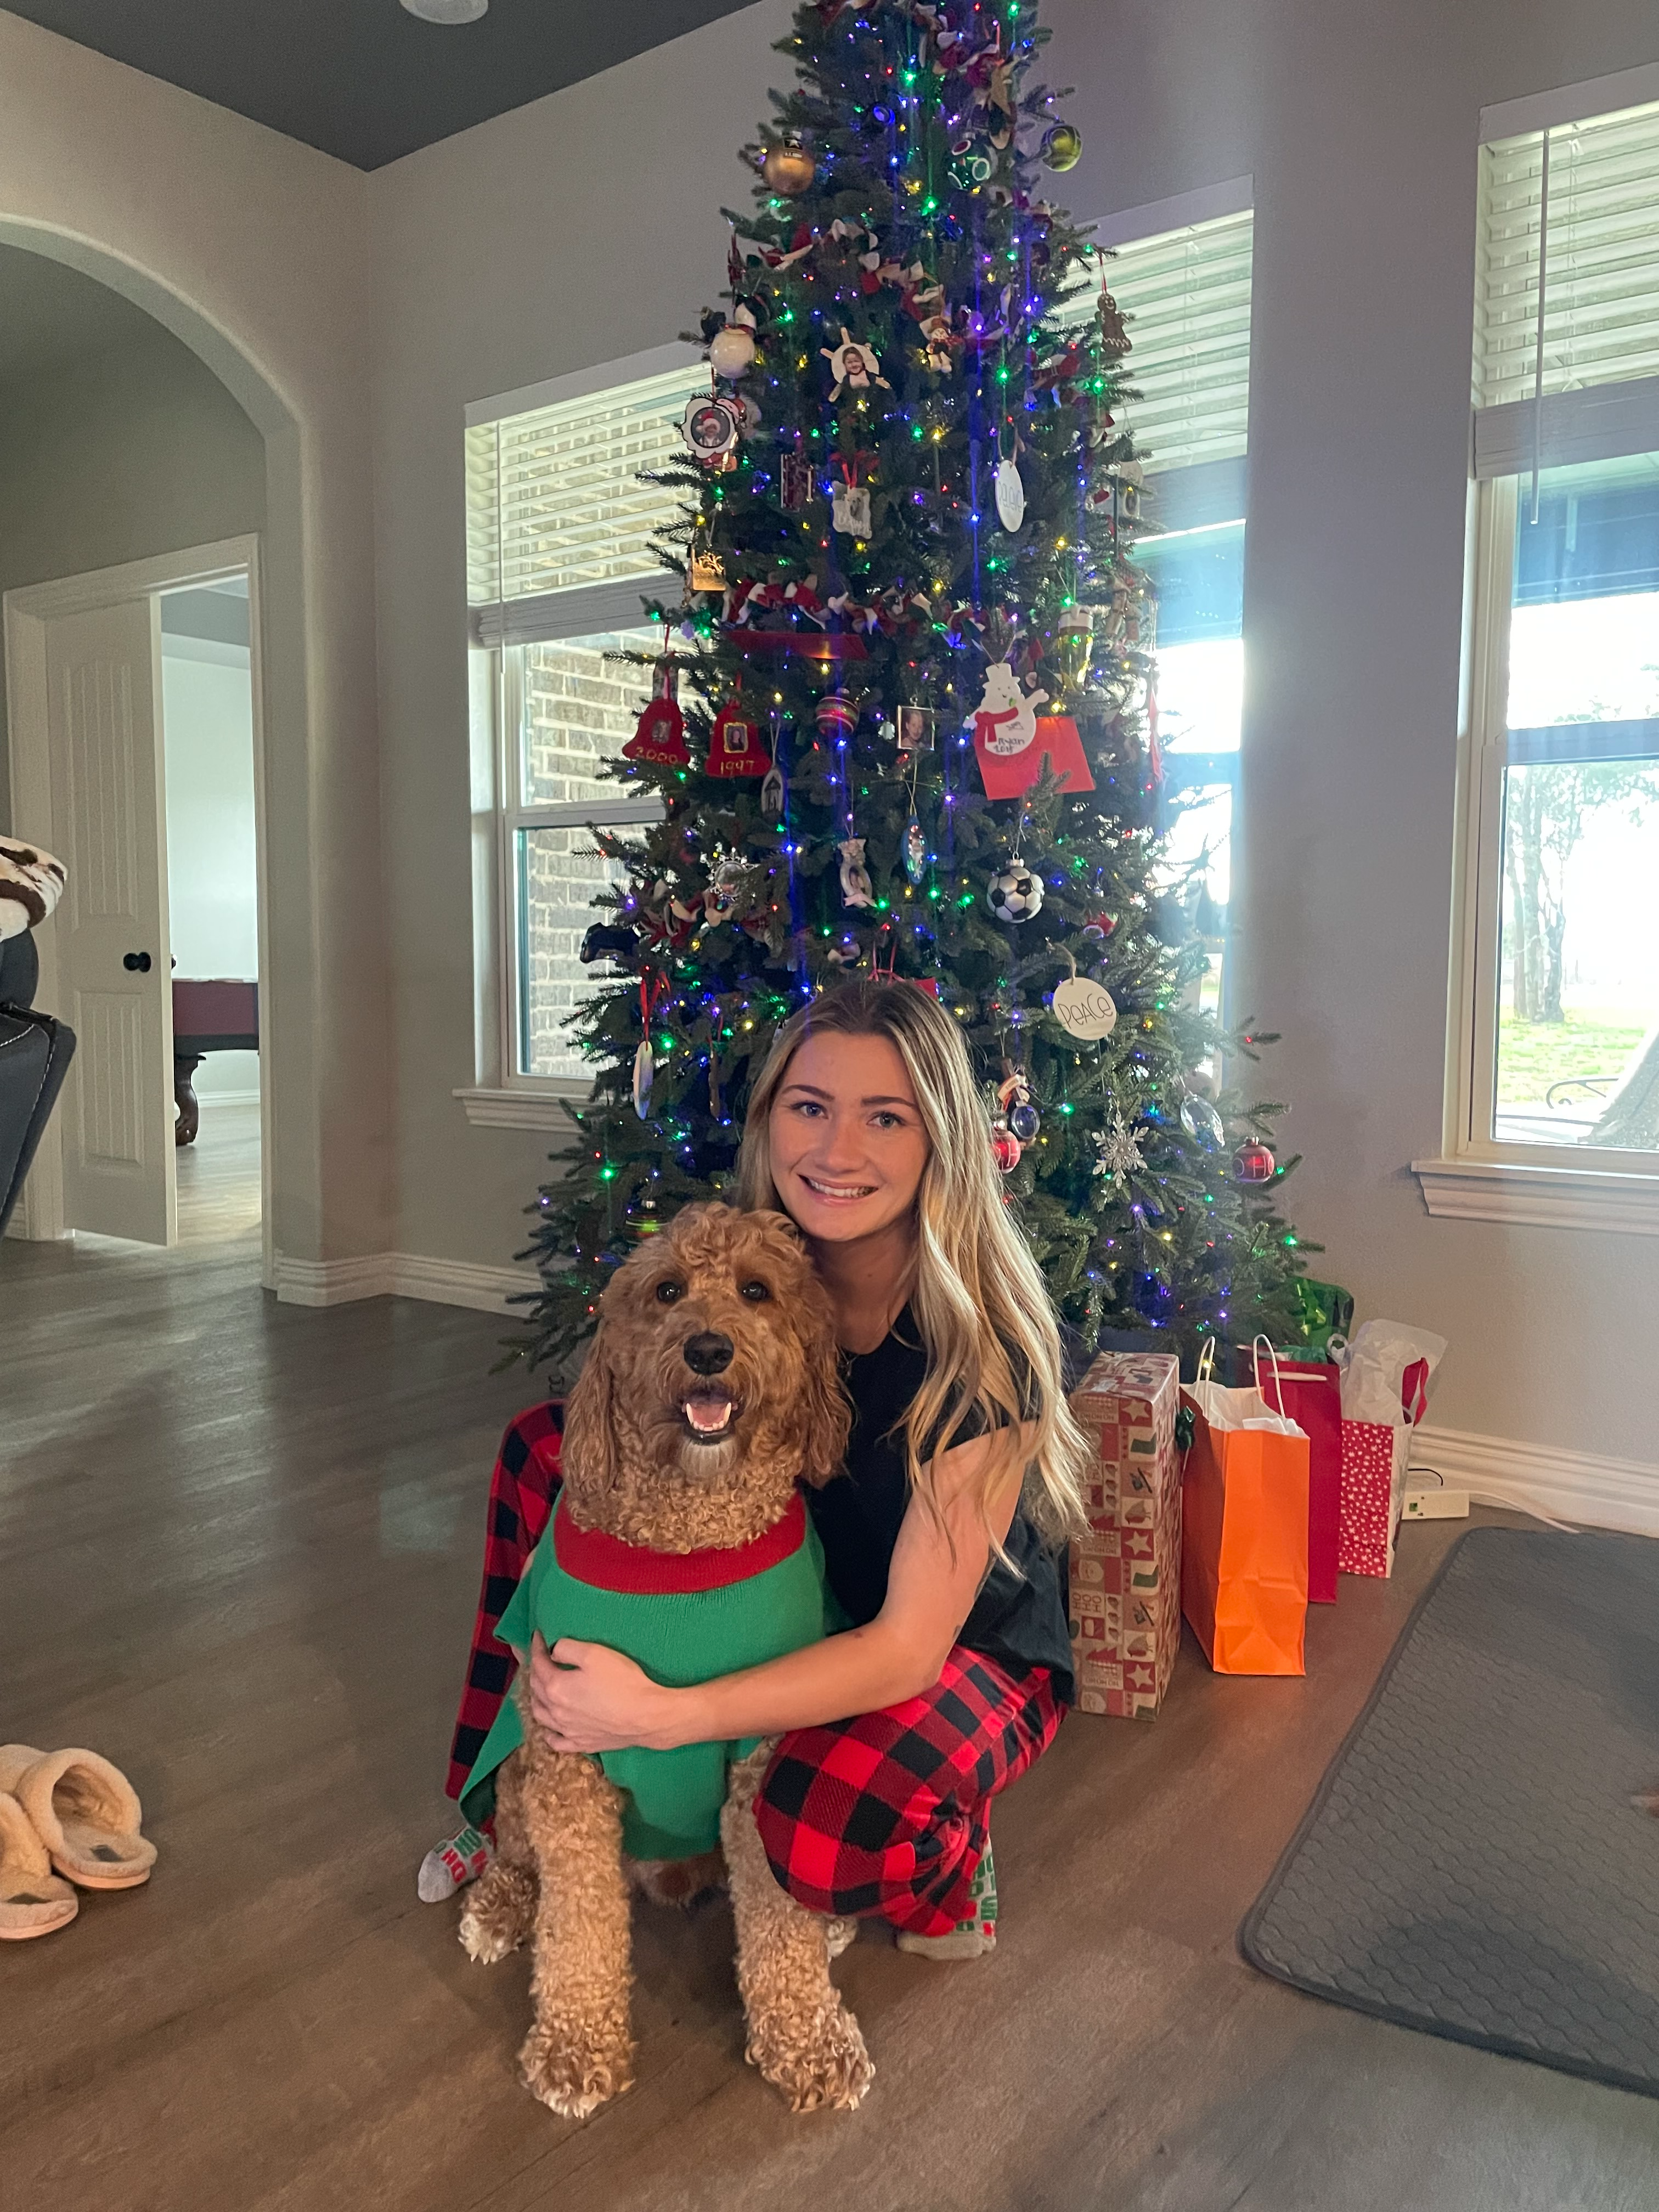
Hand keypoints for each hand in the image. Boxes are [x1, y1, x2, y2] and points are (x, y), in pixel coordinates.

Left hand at [526, 1632, 682, 1753]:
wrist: (645, 1716)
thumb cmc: (621, 1681)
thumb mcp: (594, 1653)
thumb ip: (567, 1648)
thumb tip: (553, 1652)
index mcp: (557, 1687)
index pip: (540, 1664)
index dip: (537, 1648)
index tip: (538, 1636)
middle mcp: (556, 1711)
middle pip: (536, 1688)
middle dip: (535, 1670)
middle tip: (540, 1658)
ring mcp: (567, 1730)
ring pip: (540, 1715)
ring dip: (537, 1699)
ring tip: (540, 1689)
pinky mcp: (581, 1743)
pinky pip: (556, 1741)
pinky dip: (548, 1733)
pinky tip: (550, 1728)